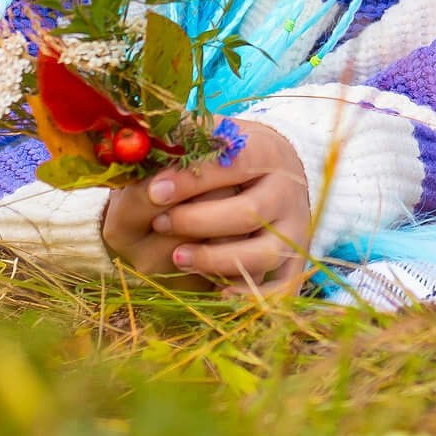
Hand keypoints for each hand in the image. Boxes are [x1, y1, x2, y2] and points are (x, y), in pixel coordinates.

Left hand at [99, 122, 312, 293]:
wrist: (270, 179)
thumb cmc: (224, 160)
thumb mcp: (206, 139)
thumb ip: (178, 140)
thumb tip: (141, 142)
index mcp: (268, 151)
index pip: (235, 162)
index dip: (192, 178)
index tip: (155, 189)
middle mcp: (288, 192)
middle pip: (248, 213)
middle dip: (196, 221)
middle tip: (160, 222)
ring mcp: (294, 232)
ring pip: (262, 255)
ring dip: (215, 259)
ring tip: (178, 256)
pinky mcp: (292, 265)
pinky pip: (277, 290)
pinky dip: (247, 295)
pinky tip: (215, 291)